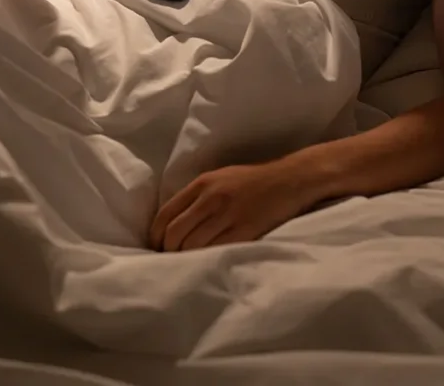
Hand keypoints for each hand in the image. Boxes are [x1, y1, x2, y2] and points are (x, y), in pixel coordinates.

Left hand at [149, 160, 316, 251]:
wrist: (287, 180)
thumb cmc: (251, 181)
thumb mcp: (219, 179)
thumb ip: (197, 197)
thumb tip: (172, 224)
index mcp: (202, 183)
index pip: (166, 213)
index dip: (155, 235)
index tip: (155, 248)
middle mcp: (211, 198)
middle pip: (175, 233)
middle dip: (168, 251)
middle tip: (170, 260)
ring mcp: (228, 215)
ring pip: (193, 246)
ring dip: (186, 259)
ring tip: (187, 264)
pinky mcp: (244, 231)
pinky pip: (216, 251)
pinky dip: (207, 260)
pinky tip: (207, 264)